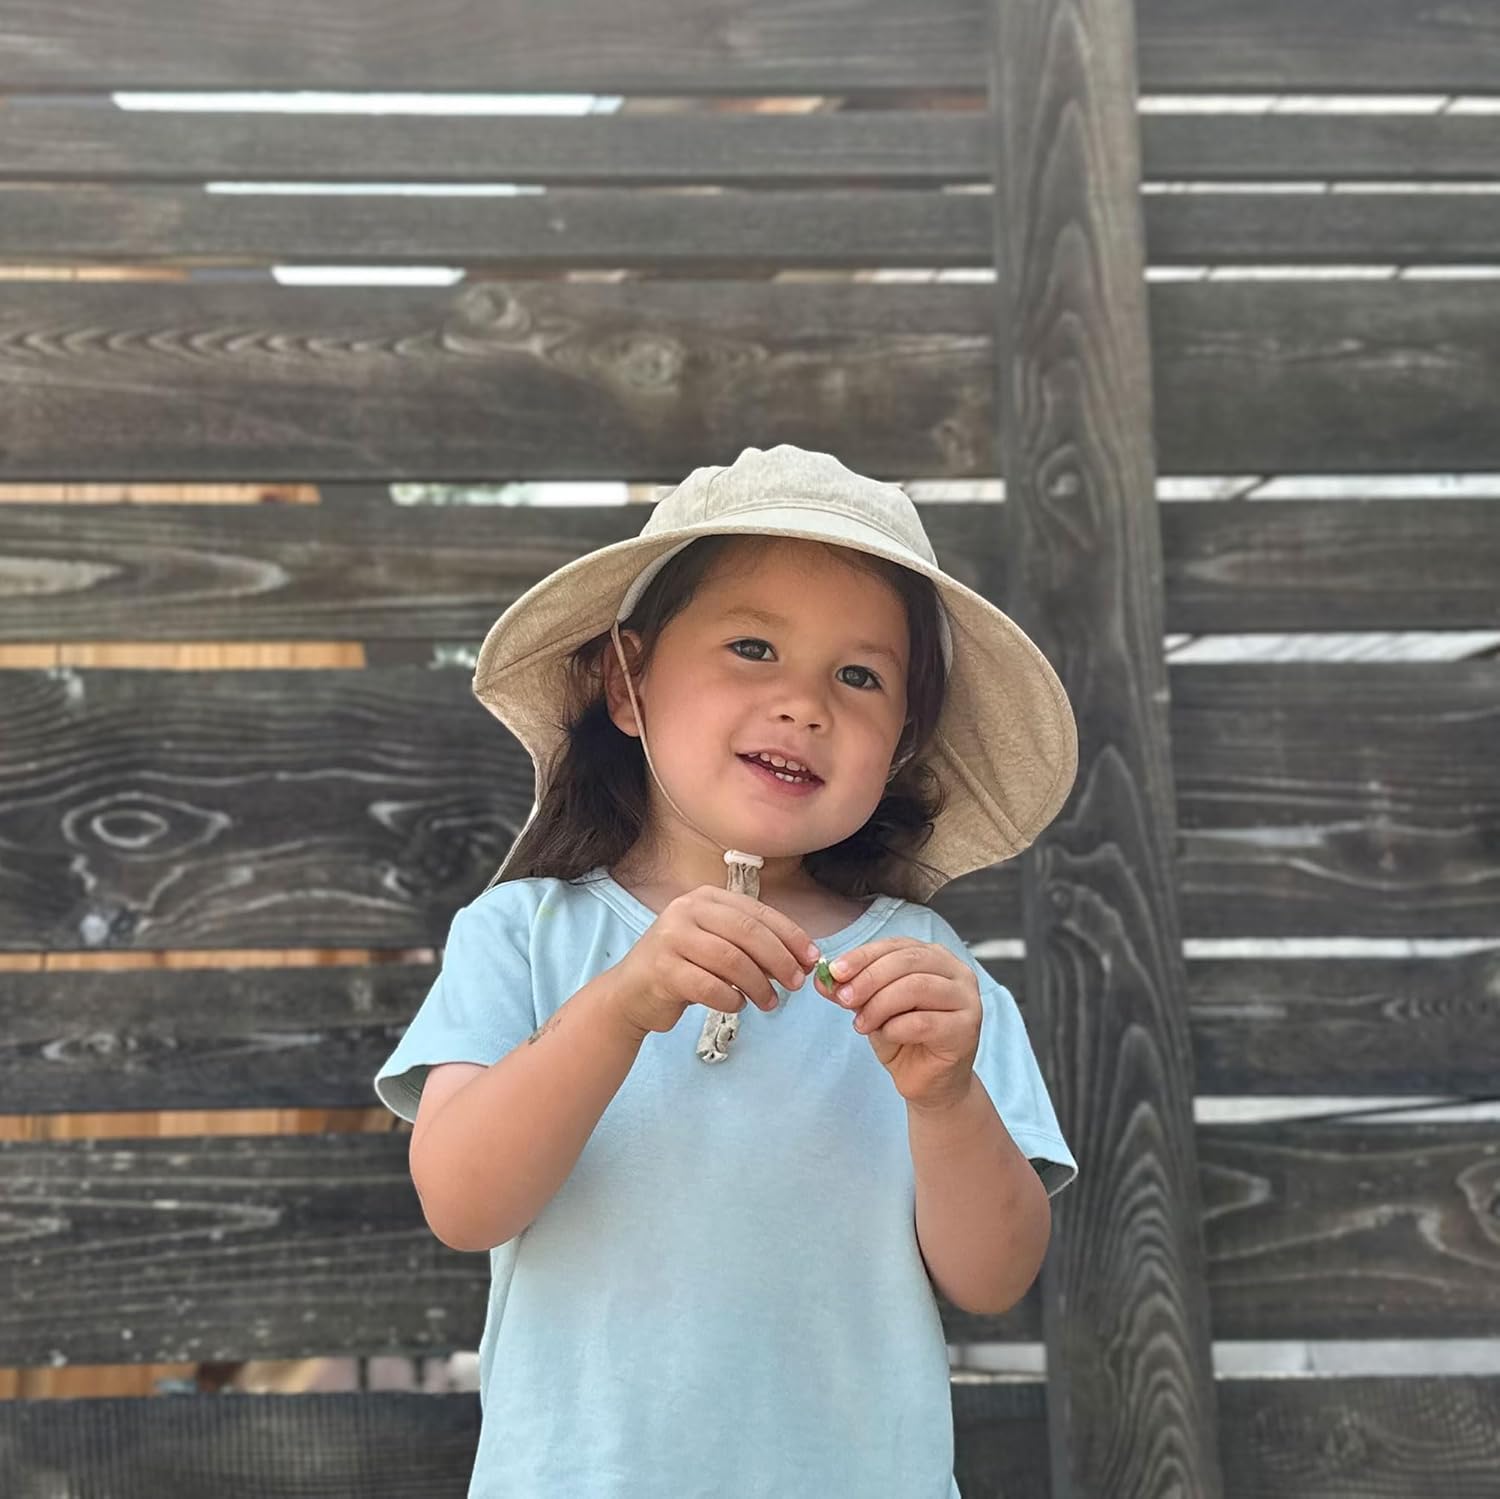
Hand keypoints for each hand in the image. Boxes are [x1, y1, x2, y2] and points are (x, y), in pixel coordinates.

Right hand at [610, 885, 820, 1037]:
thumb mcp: (717, 945)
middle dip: (779, 959)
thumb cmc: (683, 968)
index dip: (790, 935)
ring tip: (770, 1002)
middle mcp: (686, 911)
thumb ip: (752, 945)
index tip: (811, 958)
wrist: (631, 993)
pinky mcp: (662, 970)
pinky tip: (737, 1005)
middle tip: (796, 983)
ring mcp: (671, 938)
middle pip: (747, 932)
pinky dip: (731, 999)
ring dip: (759, 985)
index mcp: (705, 898)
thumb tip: (802, 958)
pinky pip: (710, 986)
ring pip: (731, 960)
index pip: (758, 912)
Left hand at [814, 938, 980, 1110]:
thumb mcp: (873, 1009)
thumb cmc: (904, 1039)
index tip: (835, 972)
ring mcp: (966, 1000)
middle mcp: (957, 973)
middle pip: (907, 961)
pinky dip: (895, 1027)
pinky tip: (884, 1035)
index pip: (896, 946)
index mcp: (935, 957)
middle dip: (869, 978)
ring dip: (879, 1005)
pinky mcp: (966, 1030)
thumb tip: (822, 979)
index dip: (863, 956)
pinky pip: (923, 1021)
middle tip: (843, 998)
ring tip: (860, 1024)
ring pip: (915, 987)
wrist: (929, 1083)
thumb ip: (853, 990)